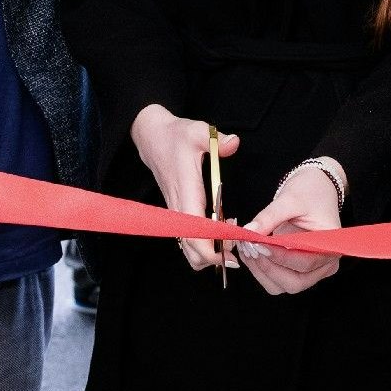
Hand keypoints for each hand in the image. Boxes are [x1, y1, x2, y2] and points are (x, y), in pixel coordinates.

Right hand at [130, 104, 238, 272]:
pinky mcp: (178, 213)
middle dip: (214, 258)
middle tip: (237, 249)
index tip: (231, 253)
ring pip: (188, 249)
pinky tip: (221, 232)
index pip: (195, 234)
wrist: (153, 138)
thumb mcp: (199, 132)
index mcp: (186, 193)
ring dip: (209, 253)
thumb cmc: (176, 136)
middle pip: (191, 251)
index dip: (212, 251)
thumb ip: (218, 140)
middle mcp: (179, 209)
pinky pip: (188, 239)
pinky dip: (204, 245)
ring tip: (231, 240)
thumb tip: (234, 144)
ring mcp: (177, 213)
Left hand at [237, 159, 343, 294]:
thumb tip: (249, 231)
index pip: (305, 262)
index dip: (279, 257)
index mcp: (330, 246)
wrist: (316, 189)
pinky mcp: (298, 270)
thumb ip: (269, 217)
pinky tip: (251, 254)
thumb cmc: (310, 192)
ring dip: (261, 271)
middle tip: (249, 248)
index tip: (258, 245)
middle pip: (294, 282)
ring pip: (283, 286)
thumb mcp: (290, 200)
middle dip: (268, 268)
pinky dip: (262, 271)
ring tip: (247, 250)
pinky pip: (278, 280)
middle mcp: (325, 264)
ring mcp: (312, 271)